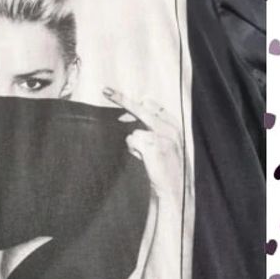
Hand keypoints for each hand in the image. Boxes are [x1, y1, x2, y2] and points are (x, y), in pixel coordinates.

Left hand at [103, 86, 185, 201]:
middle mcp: (170, 127)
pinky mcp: (153, 145)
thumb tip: (128, 118)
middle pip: (141, 108)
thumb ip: (150, 129)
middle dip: (121, 99)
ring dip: (135, 145)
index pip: (152, 105)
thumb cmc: (165, 167)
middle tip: (106, 91)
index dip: (135, 103)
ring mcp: (162, 135)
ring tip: (147, 156)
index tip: (117, 95)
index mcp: (174, 124)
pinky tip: (145, 159)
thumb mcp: (163, 144)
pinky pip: (132, 141)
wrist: (174, 188)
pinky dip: (134, 151)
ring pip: (134, 131)